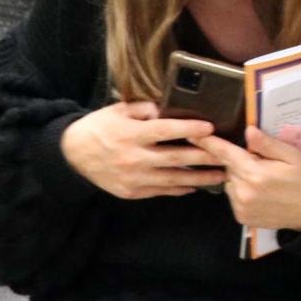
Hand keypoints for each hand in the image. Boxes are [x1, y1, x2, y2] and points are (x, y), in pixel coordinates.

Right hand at [60, 101, 223, 198]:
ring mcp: (133, 178)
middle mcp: (134, 158)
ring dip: (200, 178)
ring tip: (222, 175)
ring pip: (173, 180)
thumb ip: (144, 109)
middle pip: (176, 158)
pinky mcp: (131, 192)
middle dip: (205, 157)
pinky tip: (196, 186)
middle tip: (228, 156)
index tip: (211, 128)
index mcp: (131, 134)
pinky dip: (179, 189)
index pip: (165, 131)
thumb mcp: (118, 111)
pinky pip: (161, 191)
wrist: (71, 155)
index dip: (189, 130)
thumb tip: (167, 109)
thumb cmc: (98, 128)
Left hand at [191, 127, 300, 233]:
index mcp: (255, 173)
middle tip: (261, 164)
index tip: (190, 133)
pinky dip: (242, 193)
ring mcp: (241, 207)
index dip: (208, 142)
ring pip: (230, 183)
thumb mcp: (292, 156)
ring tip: (263, 181)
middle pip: (228, 168)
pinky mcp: (242, 218)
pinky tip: (260, 194)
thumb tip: (248, 130)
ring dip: (240, 178)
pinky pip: (234, 198)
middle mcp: (243, 191)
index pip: (225, 153)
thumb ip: (267, 144)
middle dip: (238, 162)